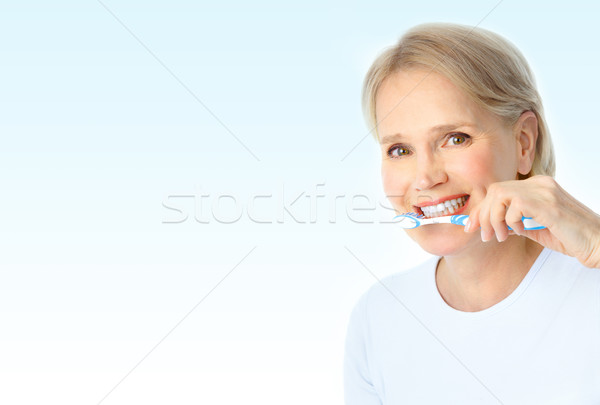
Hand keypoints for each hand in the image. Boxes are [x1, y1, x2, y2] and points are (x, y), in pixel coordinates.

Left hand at [464, 175, 599, 268]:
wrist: (599, 243)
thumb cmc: (570, 237)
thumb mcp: (535, 228)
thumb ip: (516, 222)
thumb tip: (492, 225)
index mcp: (537, 186)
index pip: (498, 190)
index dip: (481, 209)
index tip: (470, 226)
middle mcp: (540, 184)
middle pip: (494, 190)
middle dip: (482, 214)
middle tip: (484, 235)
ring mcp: (545, 191)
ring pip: (500, 196)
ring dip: (493, 219)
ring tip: (501, 237)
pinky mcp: (548, 204)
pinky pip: (515, 206)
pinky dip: (510, 222)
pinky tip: (519, 232)